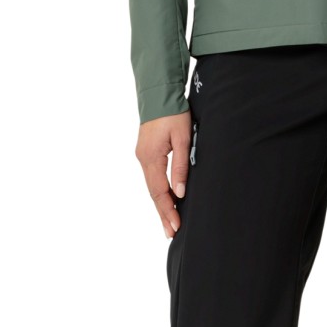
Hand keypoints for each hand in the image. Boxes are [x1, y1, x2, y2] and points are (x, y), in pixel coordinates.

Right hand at [136, 111, 192, 239]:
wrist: (159, 93)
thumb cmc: (173, 114)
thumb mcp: (183, 139)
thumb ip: (181, 166)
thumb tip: (180, 193)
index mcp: (151, 158)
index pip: (159, 192)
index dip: (168, 211)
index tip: (175, 227)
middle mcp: (143, 159)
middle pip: (153, 193)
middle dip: (163, 214)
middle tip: (171, 233)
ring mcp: (143, 156)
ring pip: (152, 186)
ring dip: (161, 204)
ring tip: (169, 222)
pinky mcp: (146, 152)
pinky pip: (152, 177)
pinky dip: (159, 191)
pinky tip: (165, 199)